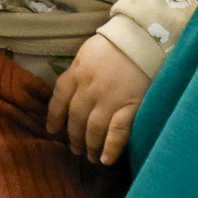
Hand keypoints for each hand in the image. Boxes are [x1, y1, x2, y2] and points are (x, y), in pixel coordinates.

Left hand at [45, 34, 149, 164]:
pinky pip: (117, 132)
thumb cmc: (117, 42)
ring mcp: (109, 100)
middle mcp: (88, 89)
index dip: (55, 116)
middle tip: (75, 149)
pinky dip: (110, 148)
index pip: (59, 98)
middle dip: (73, 136)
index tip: (53, 130)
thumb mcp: (89, 52)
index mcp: (77, 73)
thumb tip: (74, 84)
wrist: (144, 38)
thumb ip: (80, 70)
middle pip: (76, 118)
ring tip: (90, 156)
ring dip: (90, 145)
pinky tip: (105, 160)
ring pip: (93, 129)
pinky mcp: (130, 107)